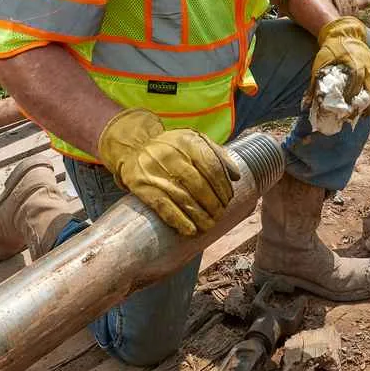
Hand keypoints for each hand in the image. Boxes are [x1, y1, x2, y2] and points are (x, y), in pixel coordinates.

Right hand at [97, 108, 241, 235]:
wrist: (133, 148)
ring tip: (209, 225)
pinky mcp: (142, 187)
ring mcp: (156, 172)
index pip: (212, 167)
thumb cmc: (170, 147)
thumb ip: (217, 153)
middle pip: (200, 186)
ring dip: (200, 216)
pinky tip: (189, 230)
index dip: (223, 187)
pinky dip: (178, 220)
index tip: (228, 199)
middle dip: (214, 204)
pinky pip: (163, 206)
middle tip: (220, 215)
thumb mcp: (193, 140)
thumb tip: (236, 176)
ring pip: (184, 198)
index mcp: (187, 142)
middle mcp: (172, 156)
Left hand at [306, 17, 369, 113]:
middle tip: (353, 118)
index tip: (344, 112)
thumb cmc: (331, 48)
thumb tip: (307, 104)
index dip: (350, 100)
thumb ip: (315, 83)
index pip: (355, 86)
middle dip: (362, 106)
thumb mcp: (320, 63)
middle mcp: (367, 67)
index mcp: (354, 64)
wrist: (344, 32)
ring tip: (362, 116)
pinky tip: (368, 105)